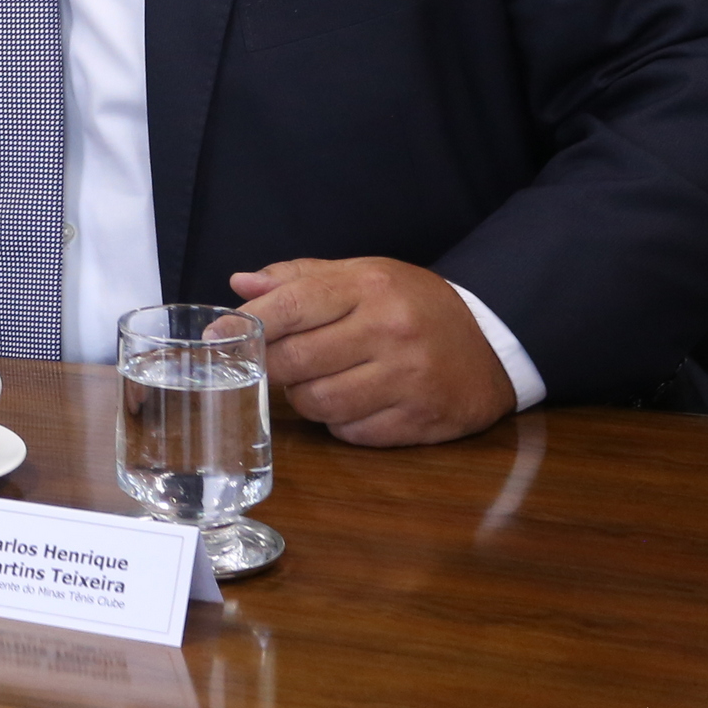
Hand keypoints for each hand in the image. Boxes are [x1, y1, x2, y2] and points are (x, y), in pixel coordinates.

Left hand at [230, 257, 516, 446]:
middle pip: (296, 360)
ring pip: (319, 403)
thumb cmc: (413, 305)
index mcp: (370, 286)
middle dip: (275, 366)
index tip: (215, 338)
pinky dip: (341, 423)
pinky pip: (352, 433)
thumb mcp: (363, 275)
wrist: (492, 341)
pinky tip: (356, 402)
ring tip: (322, 380)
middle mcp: (391, 330)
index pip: (292, 305)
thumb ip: (299, 279)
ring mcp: (410, 378)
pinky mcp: (422, 419)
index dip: (247, 325)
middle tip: (281, 362)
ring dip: (307, 398)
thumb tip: (240, 286)